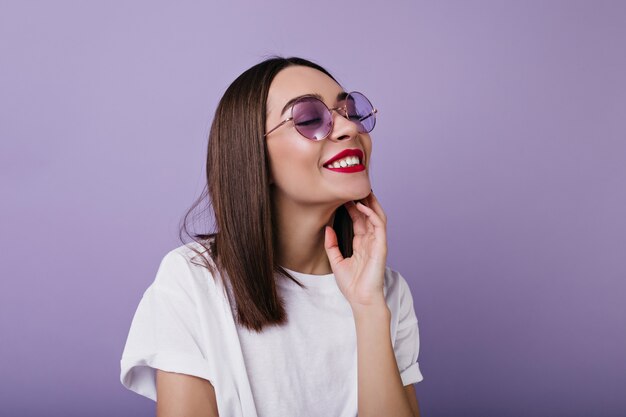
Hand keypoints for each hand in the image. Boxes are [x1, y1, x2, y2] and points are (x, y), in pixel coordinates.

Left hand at [324, 191, 387, 308]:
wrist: (361, 300)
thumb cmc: (351, 285)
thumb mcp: (336, 262)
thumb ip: (332, 245)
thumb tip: (328, 229)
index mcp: (361, 244)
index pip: (359, 220)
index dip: (352, 208)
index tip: (343, 197)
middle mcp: (370, 241)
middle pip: (368, 215)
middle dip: (362, 200)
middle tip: (353, 187)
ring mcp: (377, 242)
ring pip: (376, 216)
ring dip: (369, 202)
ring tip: (361, 190)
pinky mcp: (381, 246)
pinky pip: (378, 225)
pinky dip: (371, 213)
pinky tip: (361, 205)